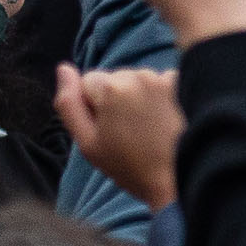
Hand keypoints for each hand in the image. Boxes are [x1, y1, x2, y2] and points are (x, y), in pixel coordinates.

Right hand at [53, 64, 184, 209]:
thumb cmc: (128, 165)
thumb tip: (63, 69)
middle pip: (113, 79)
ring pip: (135, 80)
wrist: (179, 176)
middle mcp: (137, 75)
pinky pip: (158, 83)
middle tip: (125, 132)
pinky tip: (162, 120)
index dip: (91, 106)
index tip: (105, 128)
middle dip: (114, 99)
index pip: (87, 82)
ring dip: (135, 98)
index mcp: (110, 87)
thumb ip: (68, 103)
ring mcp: (162, 79)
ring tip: (144, 129)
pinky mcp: (181, 85)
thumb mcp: (87, 142)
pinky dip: (157, 96)